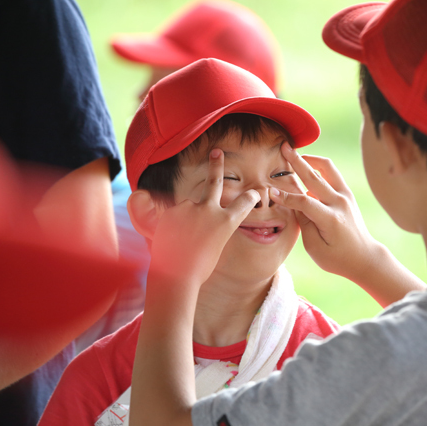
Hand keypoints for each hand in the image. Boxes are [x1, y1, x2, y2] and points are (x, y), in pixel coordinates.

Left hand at [149, 149, 259, 285]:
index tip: (255, 192)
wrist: (176, 275)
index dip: (251, 197)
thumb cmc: (199, 268)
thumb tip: (201, 221)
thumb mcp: (216, 247)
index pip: (245, 202)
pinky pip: (174, 216)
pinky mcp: (171, 211)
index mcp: (227, 221)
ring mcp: (189, 208)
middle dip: (217, 166)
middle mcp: (209, 210)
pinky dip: (174, 226)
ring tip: (183, 240)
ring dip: (186, 220)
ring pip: (189, 209)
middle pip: (215, 182)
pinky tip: (172, 239)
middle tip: (217, 152)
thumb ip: (212, 228)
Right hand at [270, 142, 382, 282]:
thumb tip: (293, 203)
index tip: (270, 191)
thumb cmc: (337, 258)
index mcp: (331, 219)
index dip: (286, 196)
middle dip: (297, 162)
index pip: (305, 202)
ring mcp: (346, 196)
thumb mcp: (315, 247)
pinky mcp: (347, 194)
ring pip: (327, 168)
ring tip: (296, 154)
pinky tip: (306, 166)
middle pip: (315, 177)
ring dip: (311, 159)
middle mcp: (340, 203)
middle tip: (284, 147)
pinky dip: (318, 167)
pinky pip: (332, 174)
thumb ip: (304, 223)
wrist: (364, 257)